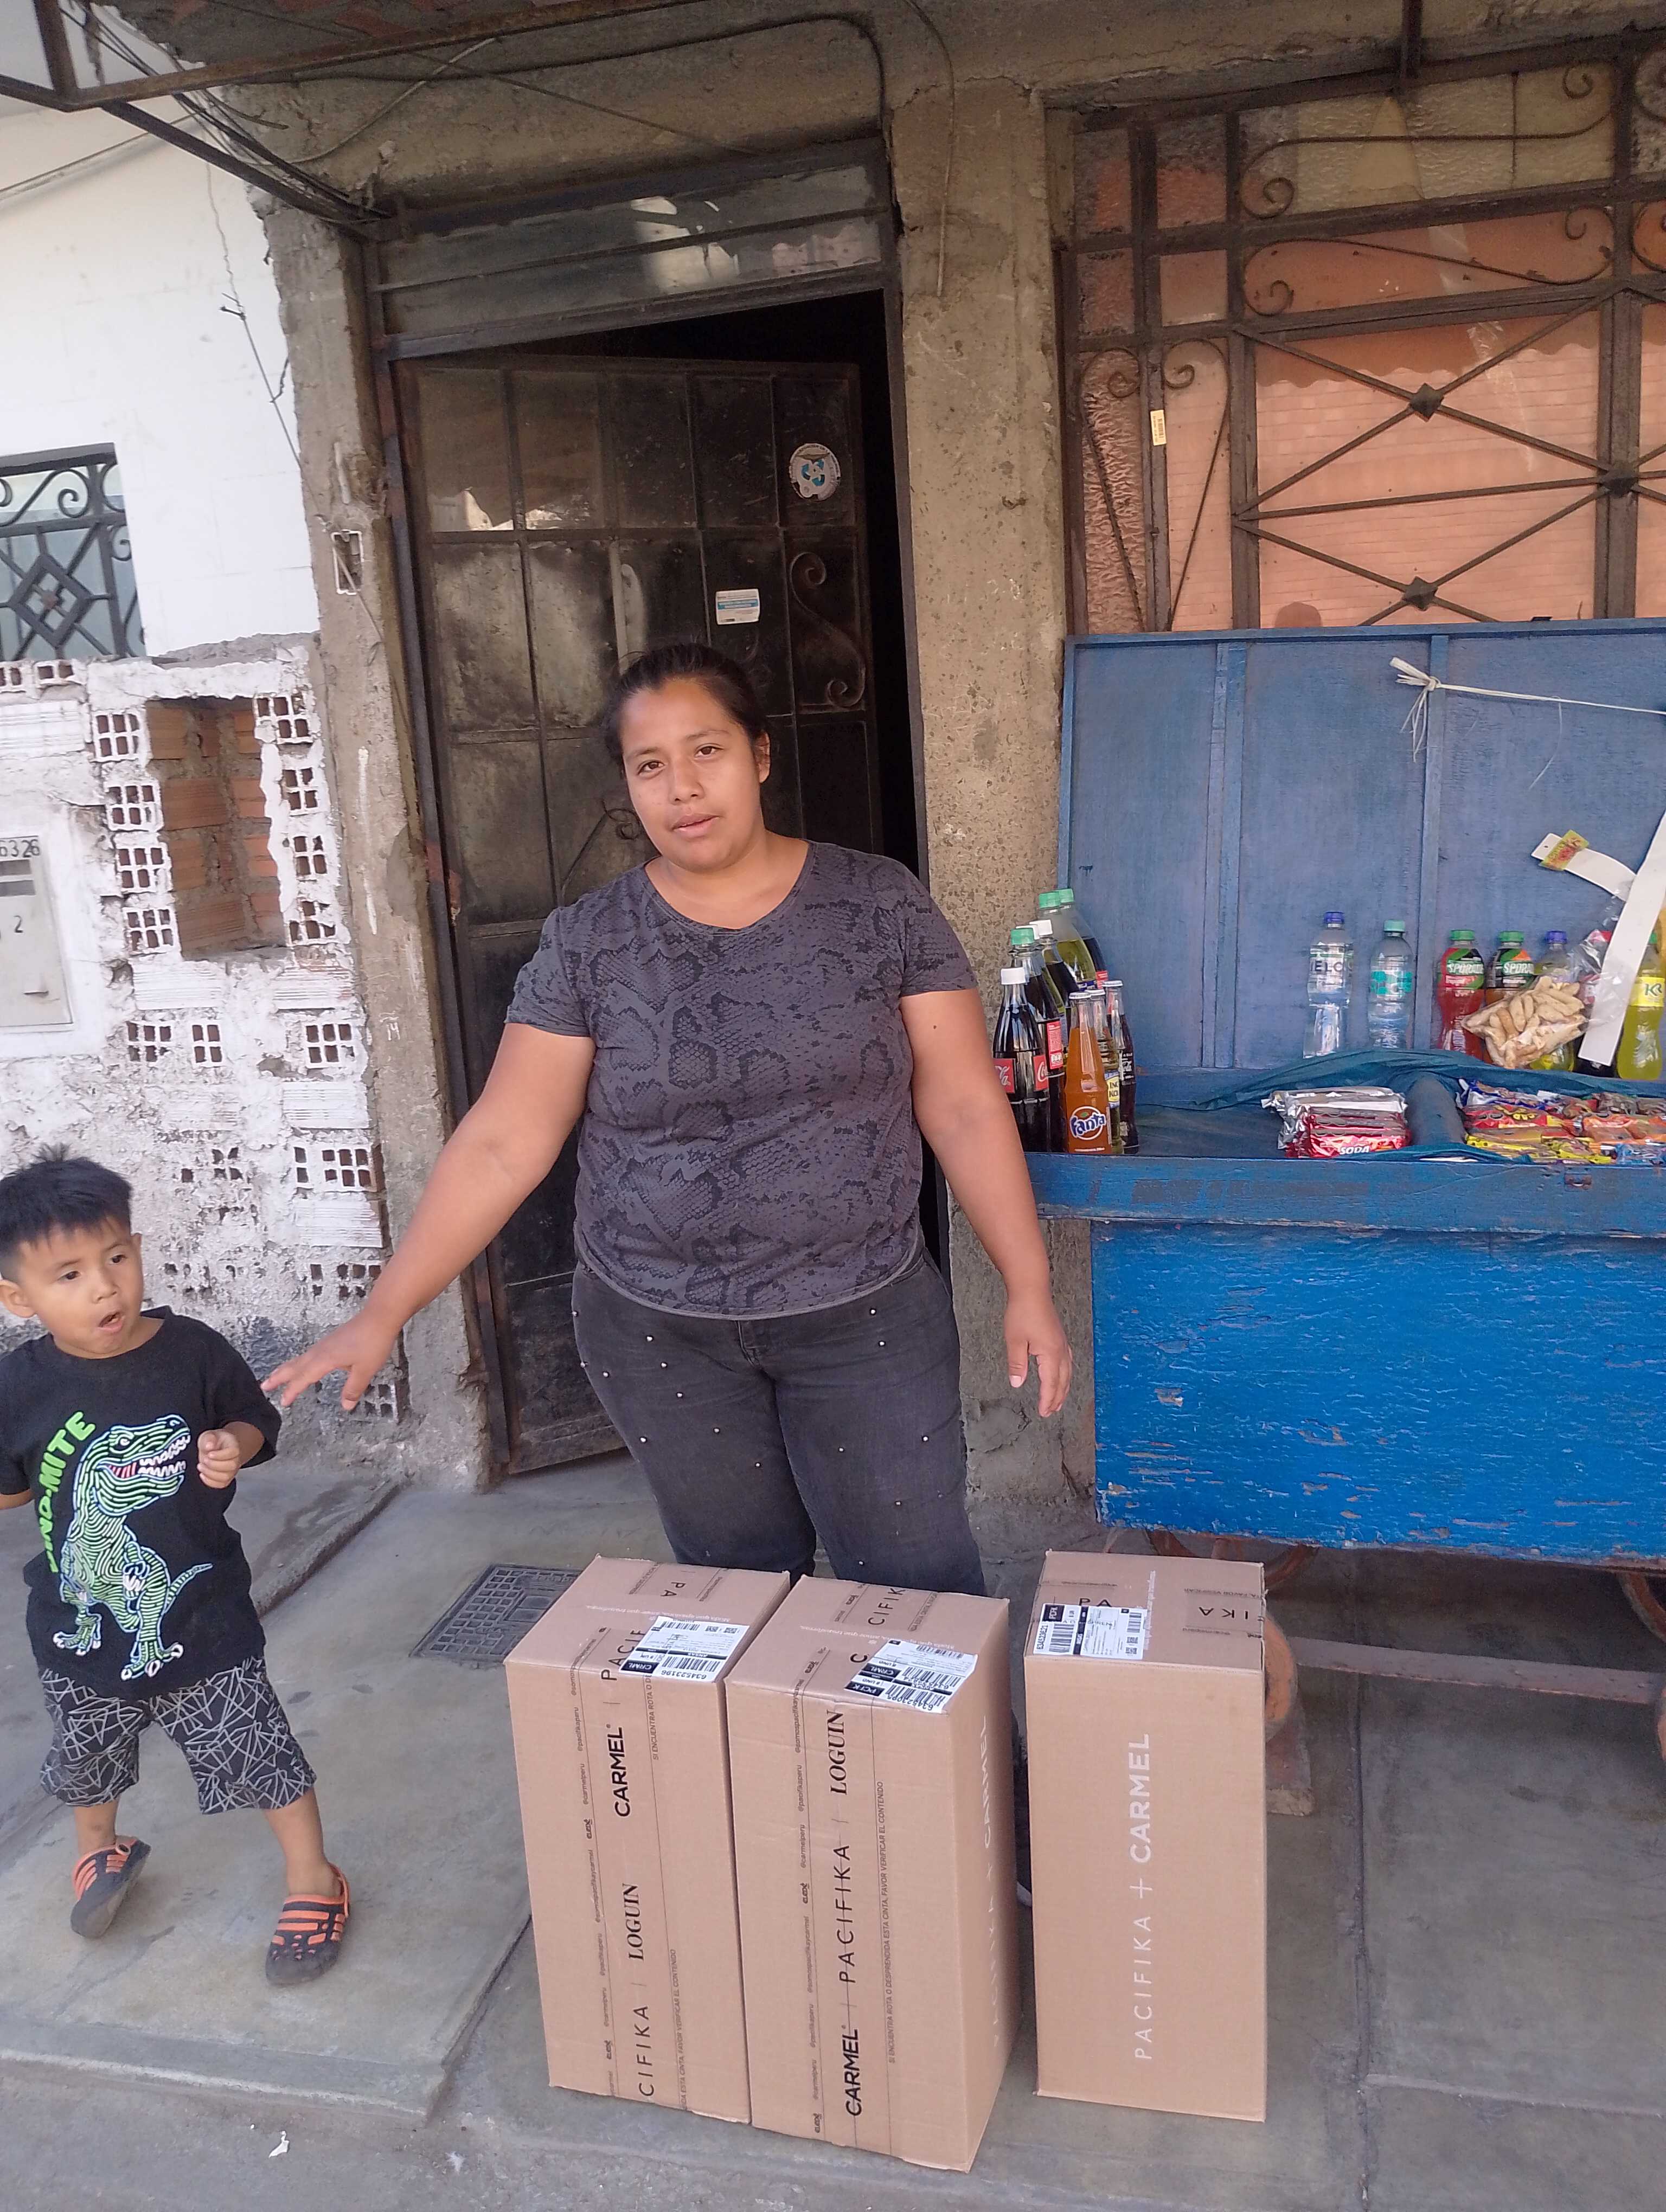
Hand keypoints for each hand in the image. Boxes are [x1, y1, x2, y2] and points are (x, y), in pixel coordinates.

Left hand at [197, 1430, 243, 1488]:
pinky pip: (221, 1484)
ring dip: (210, 1473)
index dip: (221, 1455)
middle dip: (214, 1464)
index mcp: (233, 1445)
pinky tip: (203, 1474)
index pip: (233, 1452)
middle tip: (204, 1459)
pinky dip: (210, 1482)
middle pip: (232, 1466)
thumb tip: (209, 1446)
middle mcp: (236, 1459)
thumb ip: (208, 1438)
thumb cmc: (213, 1441)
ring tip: (201, 1466)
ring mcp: (232, 1470)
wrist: (217, 1448)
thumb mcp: (208, 1435)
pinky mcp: (226, 1479)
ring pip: (226, 1477)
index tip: (209, 1453)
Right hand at [263, 1313, 398, 1411]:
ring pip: (299, 1359)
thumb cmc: (373, 1342)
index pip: (303, 1378)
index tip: (283, 1402)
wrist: (379, 1317)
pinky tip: (302, 1365)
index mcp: (324, 1359)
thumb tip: (345, 1406)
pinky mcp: (330, 1341)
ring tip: (275, 1376)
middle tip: (264, 1386)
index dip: (292, 1391)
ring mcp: (324, 1344)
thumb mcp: (365, 1370)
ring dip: (286, 1369)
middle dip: (278, 1377)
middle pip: (294, 1366)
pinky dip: (298, 1362)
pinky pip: (308, 1355)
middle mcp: (320, 1351)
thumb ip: (353, 1388)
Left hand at [1005, 1288, 1072, 1418]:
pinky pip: (1067, 1361)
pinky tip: (1061, 1374)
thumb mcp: (1015, 1341)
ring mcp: (1062, 1343)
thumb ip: (1017, 1364)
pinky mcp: (1059, 1337)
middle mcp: (1060, 1350)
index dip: (1047, 1400)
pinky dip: (1065, 1374)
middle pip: (1062, 1381)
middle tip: (1050, 1411)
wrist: (1031, 1289)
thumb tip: (1017, 1383)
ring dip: (1063, 1388)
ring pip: (1067, 1372)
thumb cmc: (1023, 1311)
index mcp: (1050, 1353)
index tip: (1043, 1412)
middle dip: (1057, 1398)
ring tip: (1057, 1399)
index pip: (1050, 1384)